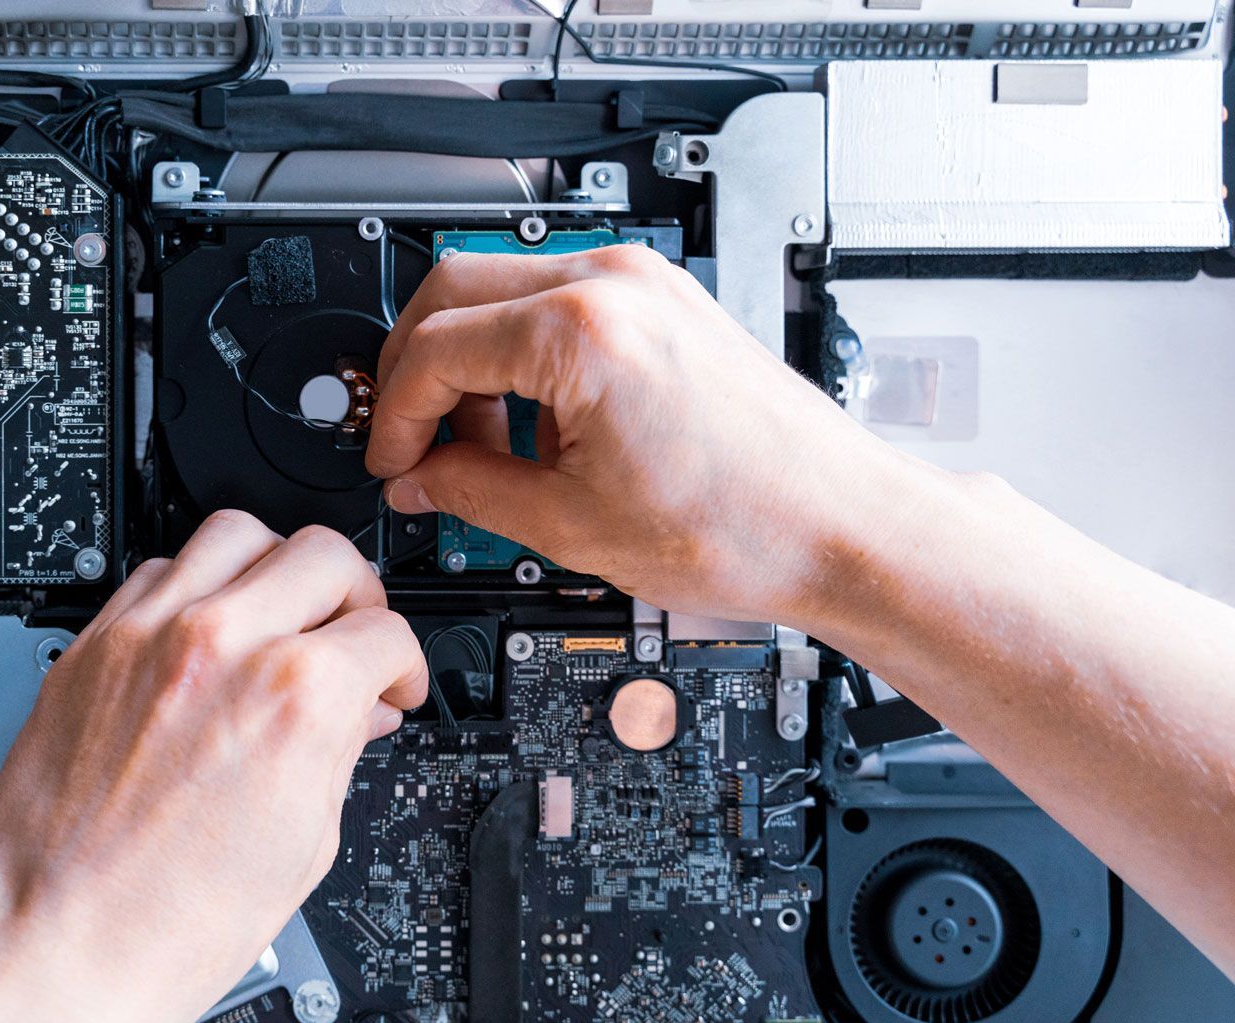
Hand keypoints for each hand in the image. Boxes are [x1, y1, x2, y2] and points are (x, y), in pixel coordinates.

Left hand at [0, 511, 425, 1022]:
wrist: (64, 945)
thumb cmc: (172, 921)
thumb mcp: (305, 841)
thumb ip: (340, 750)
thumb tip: (360, 712)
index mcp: (297, 696)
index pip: (386, 631)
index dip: (403, 666)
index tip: (391, 684)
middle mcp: (223, 644)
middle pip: (323, 553)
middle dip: (356, 595)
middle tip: (350, 635)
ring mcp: (149, 636)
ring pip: (237, 534)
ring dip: (274, 567)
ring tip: (278, 612)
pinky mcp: (92, 647)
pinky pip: (158, 570)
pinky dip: (196, 589)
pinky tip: (205, 634)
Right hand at [366, 243, 905, 624]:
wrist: (840, 526)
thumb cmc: (746, 525)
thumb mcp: (572, 525)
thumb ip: (469, 492)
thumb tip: (417, 481)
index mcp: (581, 331)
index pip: (433, 349)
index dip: (395, 417)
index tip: (394, 463)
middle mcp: (614, 283)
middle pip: (451, 290)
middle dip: (416, 372)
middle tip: (413, 443)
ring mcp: (646, 283)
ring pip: (502, 290)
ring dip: (470, 363)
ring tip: (487, 451)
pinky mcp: (667, 301)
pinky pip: (559, 302)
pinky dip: (524, 356)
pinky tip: (541, 430)